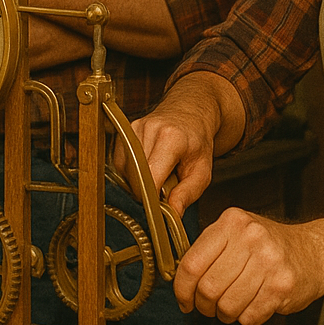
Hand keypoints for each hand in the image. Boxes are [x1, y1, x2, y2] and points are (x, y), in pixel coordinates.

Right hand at [129, 81, 221, 214]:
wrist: (190, 111)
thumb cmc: (197, 142)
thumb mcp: (203, 170)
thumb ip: (188, 193)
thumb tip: (173, 213)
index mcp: (171, 138)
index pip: (150, 177)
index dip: (153, 197)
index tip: (160, 205)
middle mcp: (149, 129)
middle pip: (135, 175)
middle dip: (147, 189)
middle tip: (164, 187)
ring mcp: (135, 127)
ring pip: (126, 170)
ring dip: (139, 179)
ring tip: (158, 172)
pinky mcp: (126, 129)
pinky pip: (121, 161)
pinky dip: (132, 170)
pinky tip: (148, 166)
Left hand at [174, 208, 323, 324]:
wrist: (314, 252)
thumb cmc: (270, 245)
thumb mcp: (238, 231)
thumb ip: (209, 248)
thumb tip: (179, 280)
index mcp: (232, 222)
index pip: (191, 262)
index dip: (182, 289)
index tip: (184, 300)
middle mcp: (250, 237)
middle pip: (207, 288)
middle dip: (204, 305)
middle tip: (210, 306)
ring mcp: (268, 261)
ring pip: (226, 306)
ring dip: (226, 314)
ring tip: (235, 304)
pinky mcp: (282, 286)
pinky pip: (249, 317)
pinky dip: (247, 318)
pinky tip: (254, 304)